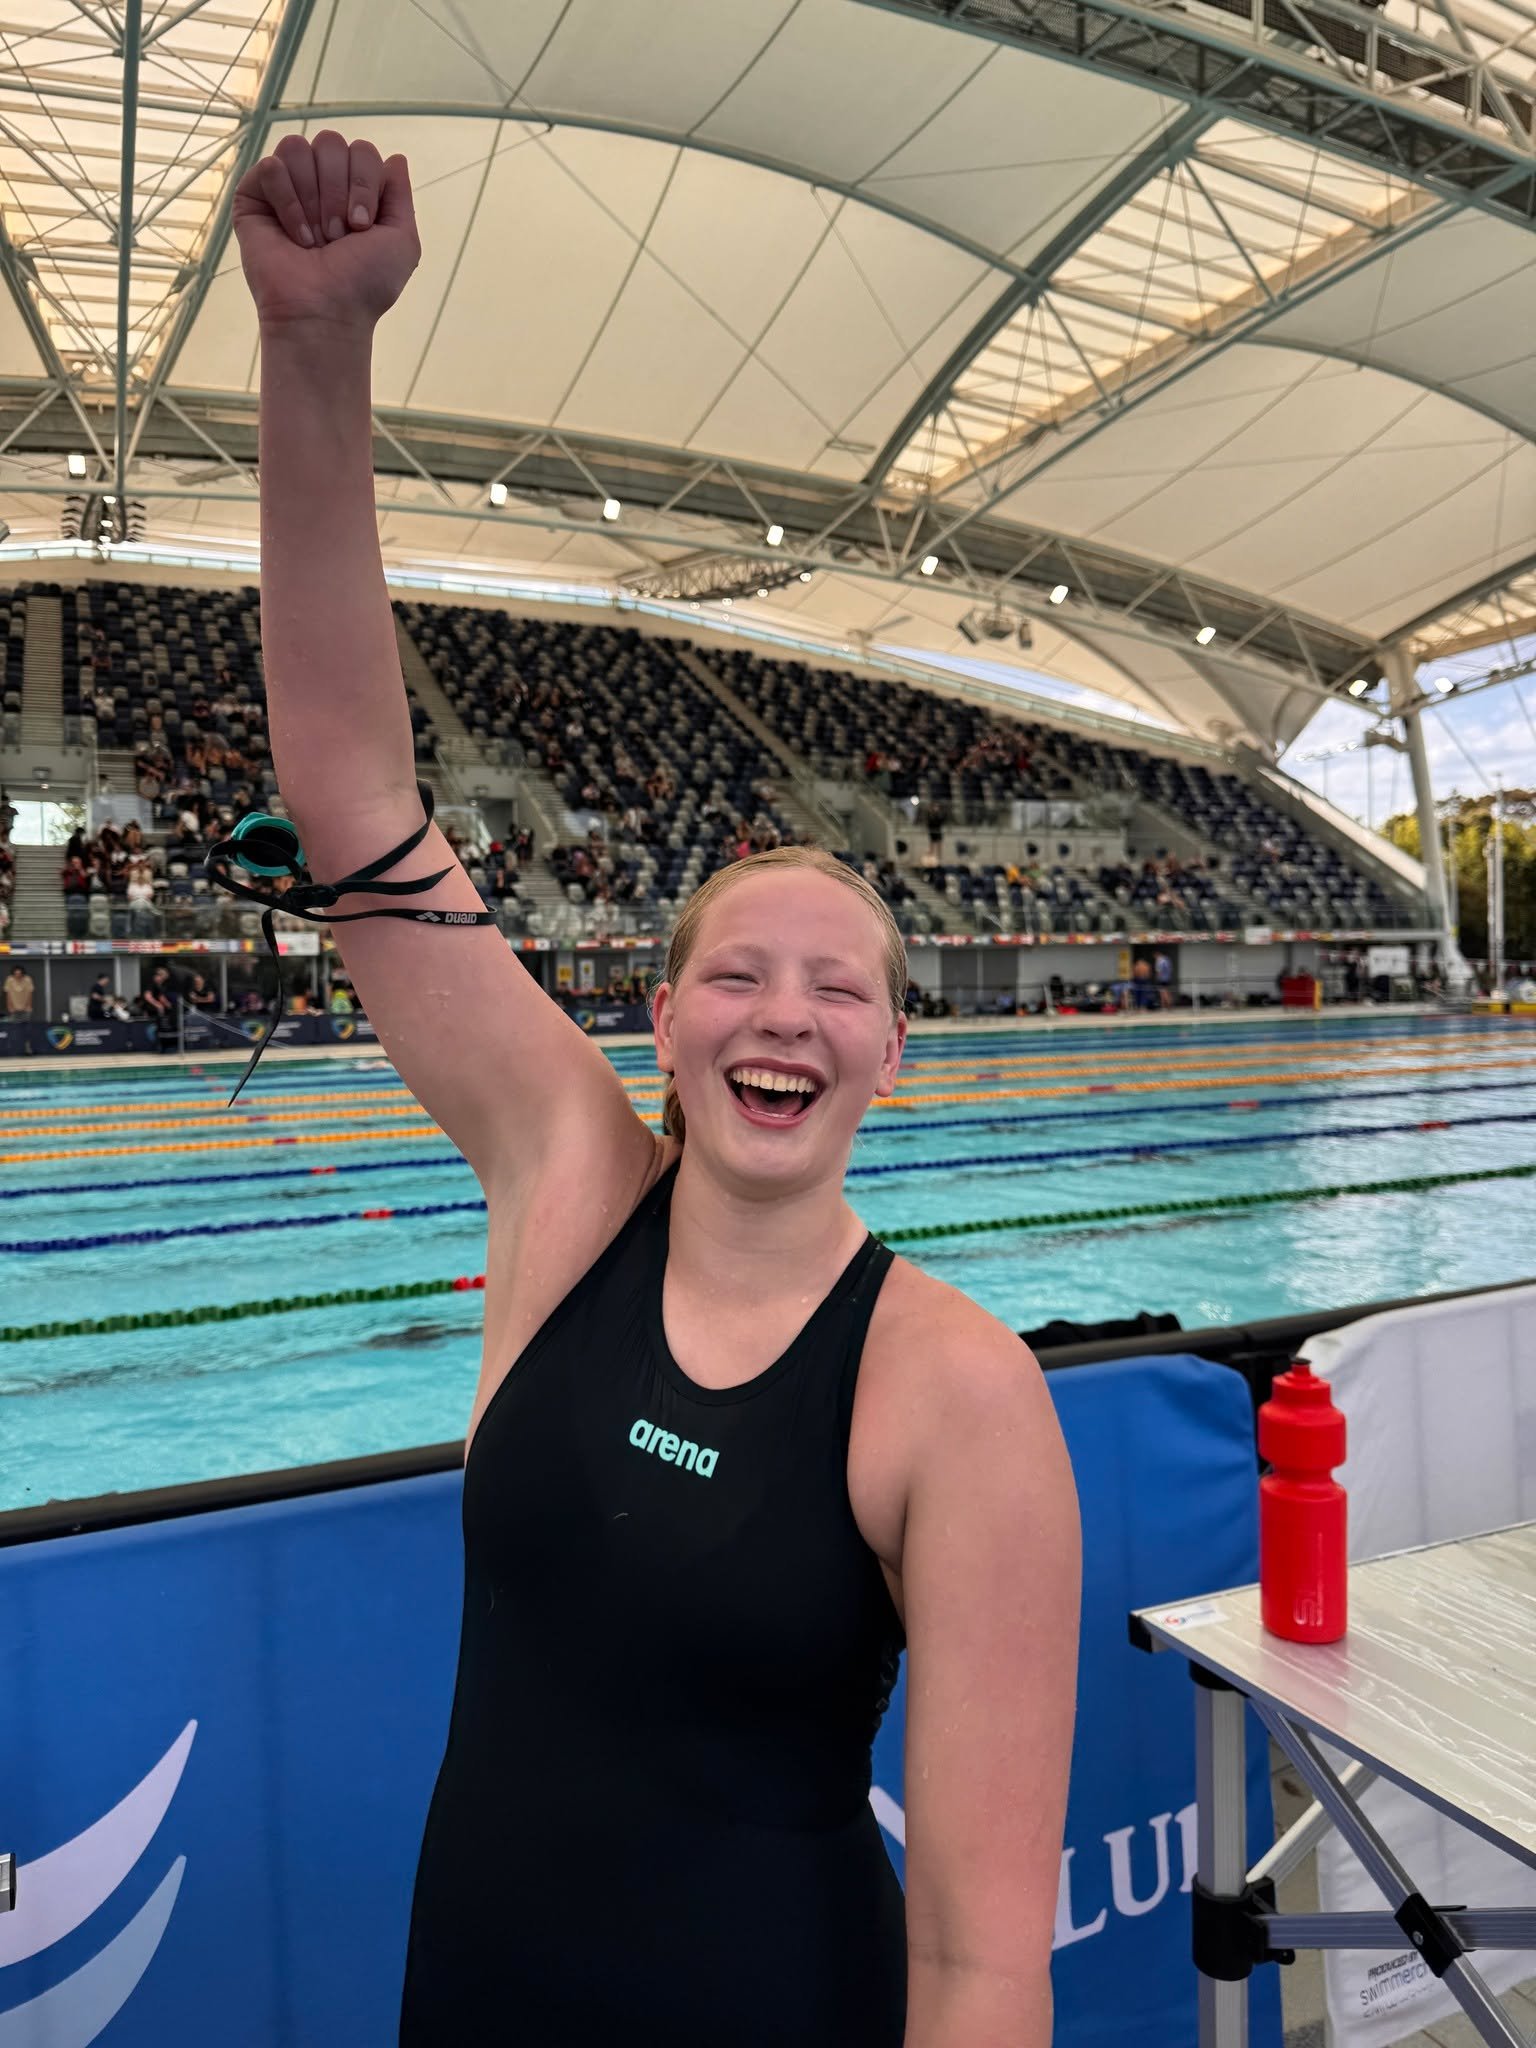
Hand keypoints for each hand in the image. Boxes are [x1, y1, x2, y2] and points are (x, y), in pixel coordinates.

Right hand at [232, 131, 419, 333]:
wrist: (325, 311)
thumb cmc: (364, 284)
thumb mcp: (402, 240)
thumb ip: (400, 195)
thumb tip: (396, 157)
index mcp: (352, 189)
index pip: (361, 150)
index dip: (364, 183)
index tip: (362, 227)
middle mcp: (319, 184)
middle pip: (330, 142)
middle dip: (338, 190)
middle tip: (337, 236)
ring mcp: (285, 188)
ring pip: (297, 148)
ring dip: (312, 198)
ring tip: (315, 239)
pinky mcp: (254, 197)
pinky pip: (271, 166)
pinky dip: (288, 203)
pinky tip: (295, 237)